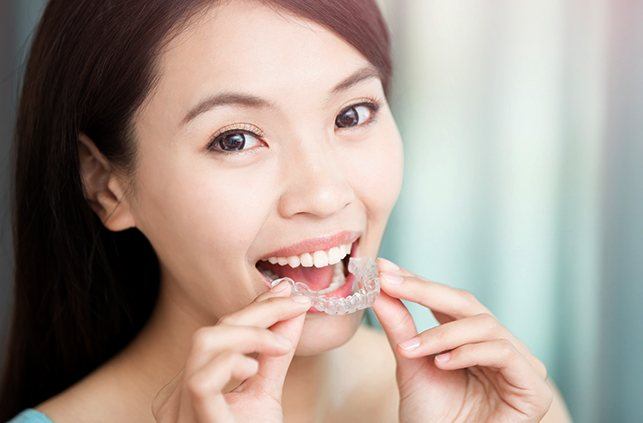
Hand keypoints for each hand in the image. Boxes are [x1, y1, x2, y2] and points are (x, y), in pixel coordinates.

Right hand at [151, 280, 312, 421]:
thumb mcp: (267, 395)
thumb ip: (276, 354)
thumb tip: (294, 311)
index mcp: (192, 385)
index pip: (220, 332)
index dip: (255, 308)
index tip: (288, 292)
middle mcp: (178, 395)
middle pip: (213, 331)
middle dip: (257, 311)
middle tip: (296, 304)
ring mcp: (181, 410)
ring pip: (203, 345)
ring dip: (248, 333)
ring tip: (280, 344)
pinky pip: (201, 381)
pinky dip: (231, 364)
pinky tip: (254, 369)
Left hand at [372, 257, 552, 422]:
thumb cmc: (431, 420)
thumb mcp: (411, 365)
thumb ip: (400, 327)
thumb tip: (381, 288)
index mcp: (471, 340)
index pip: (447, 302)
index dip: (417, 282)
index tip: (385, 269)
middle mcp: (498, 346)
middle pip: (467, 303)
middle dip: (425, 290)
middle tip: (391, 283)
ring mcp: (519, 364)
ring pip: (484, 325)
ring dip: (442, 333)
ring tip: (411, 349)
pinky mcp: (532, 387)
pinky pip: (502, 352)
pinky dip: (468, 352)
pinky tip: (442, 362)